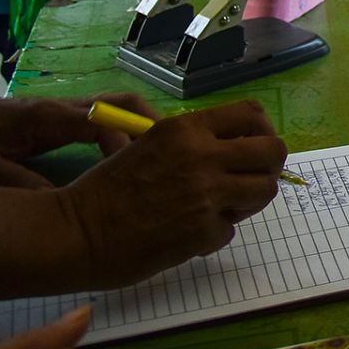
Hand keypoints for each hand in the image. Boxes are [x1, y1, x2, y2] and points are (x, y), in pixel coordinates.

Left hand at [0, 89, 159, 188]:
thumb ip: (18, 186)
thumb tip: (61, 211)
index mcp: (50, 118)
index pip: (105, 122)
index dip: (130, 146)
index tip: (142, 176)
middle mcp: (67, 109)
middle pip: (126, 106)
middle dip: (155, 131)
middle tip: (174, 166)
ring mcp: (69, 111)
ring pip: (123, 110)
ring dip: (147, 133)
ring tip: (164, 168)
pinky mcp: (65, 120)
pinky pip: (111, 121)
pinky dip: (132, 137)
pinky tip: (137, 166)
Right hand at [56, 101, 286, 287]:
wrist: (76, 232)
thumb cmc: (106, 187)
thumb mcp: (150, 145)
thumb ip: (192, 143)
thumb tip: (234, 147)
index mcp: (187, 129)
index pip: (252, 114)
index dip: (263, 131)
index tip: (255, 147)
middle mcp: (202, 156)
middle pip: (273, 152)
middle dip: (268, 167)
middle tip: (249, 180)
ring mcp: (206, 195)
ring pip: (264, 190)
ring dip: (248, 200)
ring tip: (223, 207)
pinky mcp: (203, 231)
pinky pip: (231, 229)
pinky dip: (215, 233)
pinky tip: (189, 233)